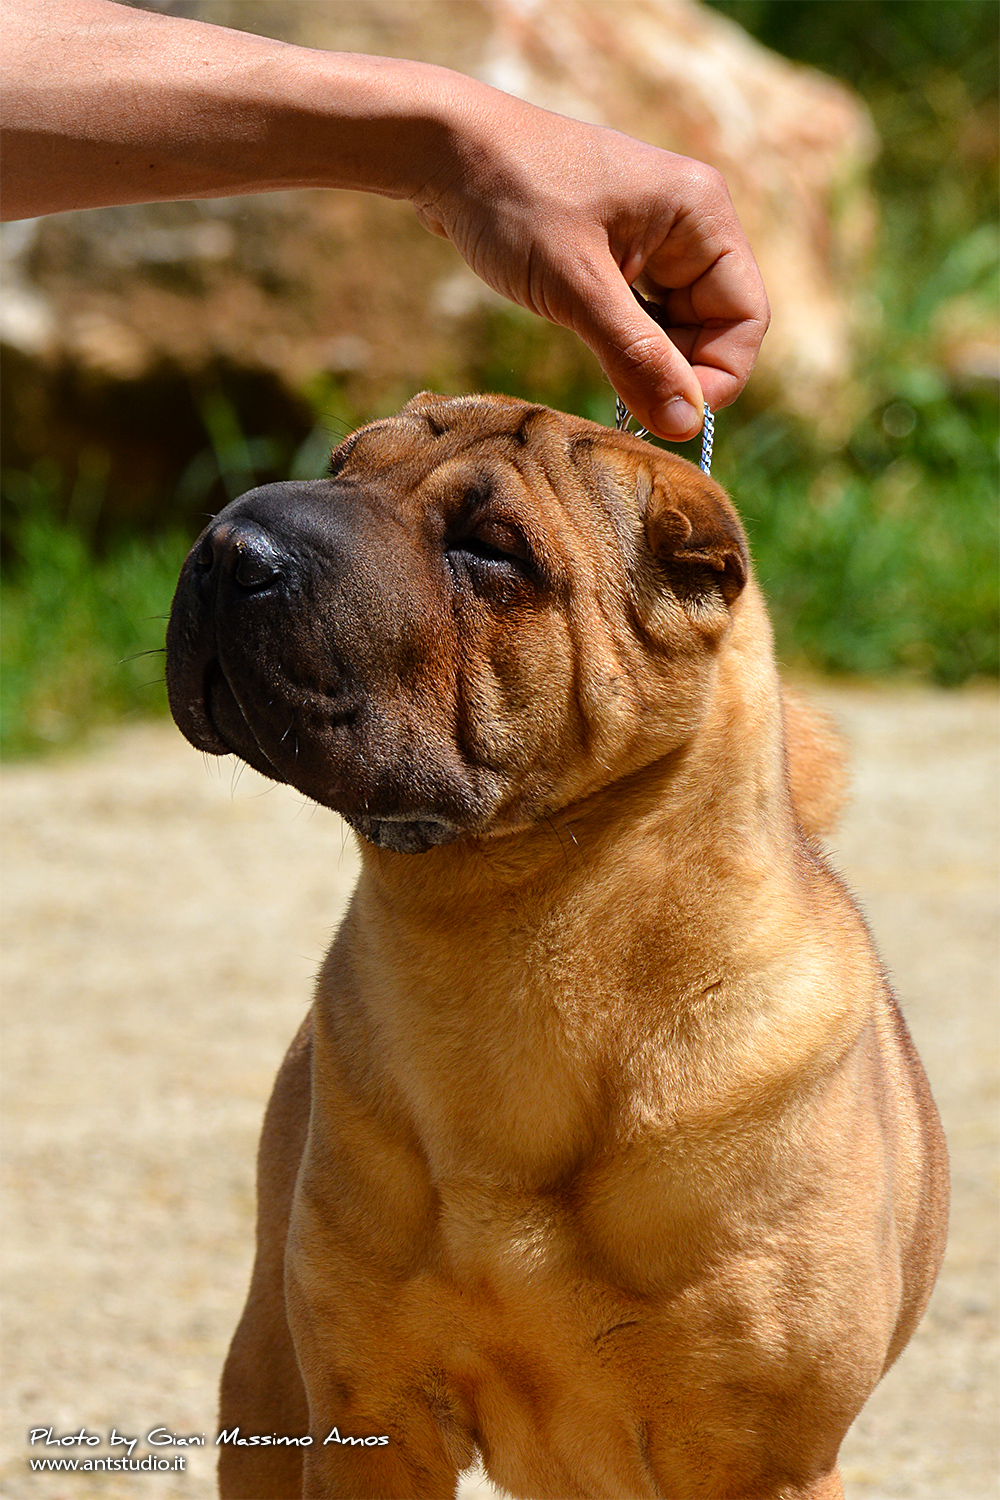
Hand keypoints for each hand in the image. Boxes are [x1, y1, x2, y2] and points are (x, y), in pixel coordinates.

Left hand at [414, 92, 768, 439]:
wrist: (442, 148)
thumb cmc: (512, 199)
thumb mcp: (576, 287)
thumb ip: (636, 358)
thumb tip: (686, 424)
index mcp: (701, 214)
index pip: (746, 317)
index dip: (719, 375)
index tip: (670, 415)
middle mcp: (687, 223)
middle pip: (714, 326)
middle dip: (678, 372)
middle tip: (626, 405)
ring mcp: (650, 237)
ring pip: (674, 326)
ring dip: (646, 361)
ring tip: (602, 373)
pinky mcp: (614, 253)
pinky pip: (639, 314)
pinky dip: (622, 343)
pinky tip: (590, 348)